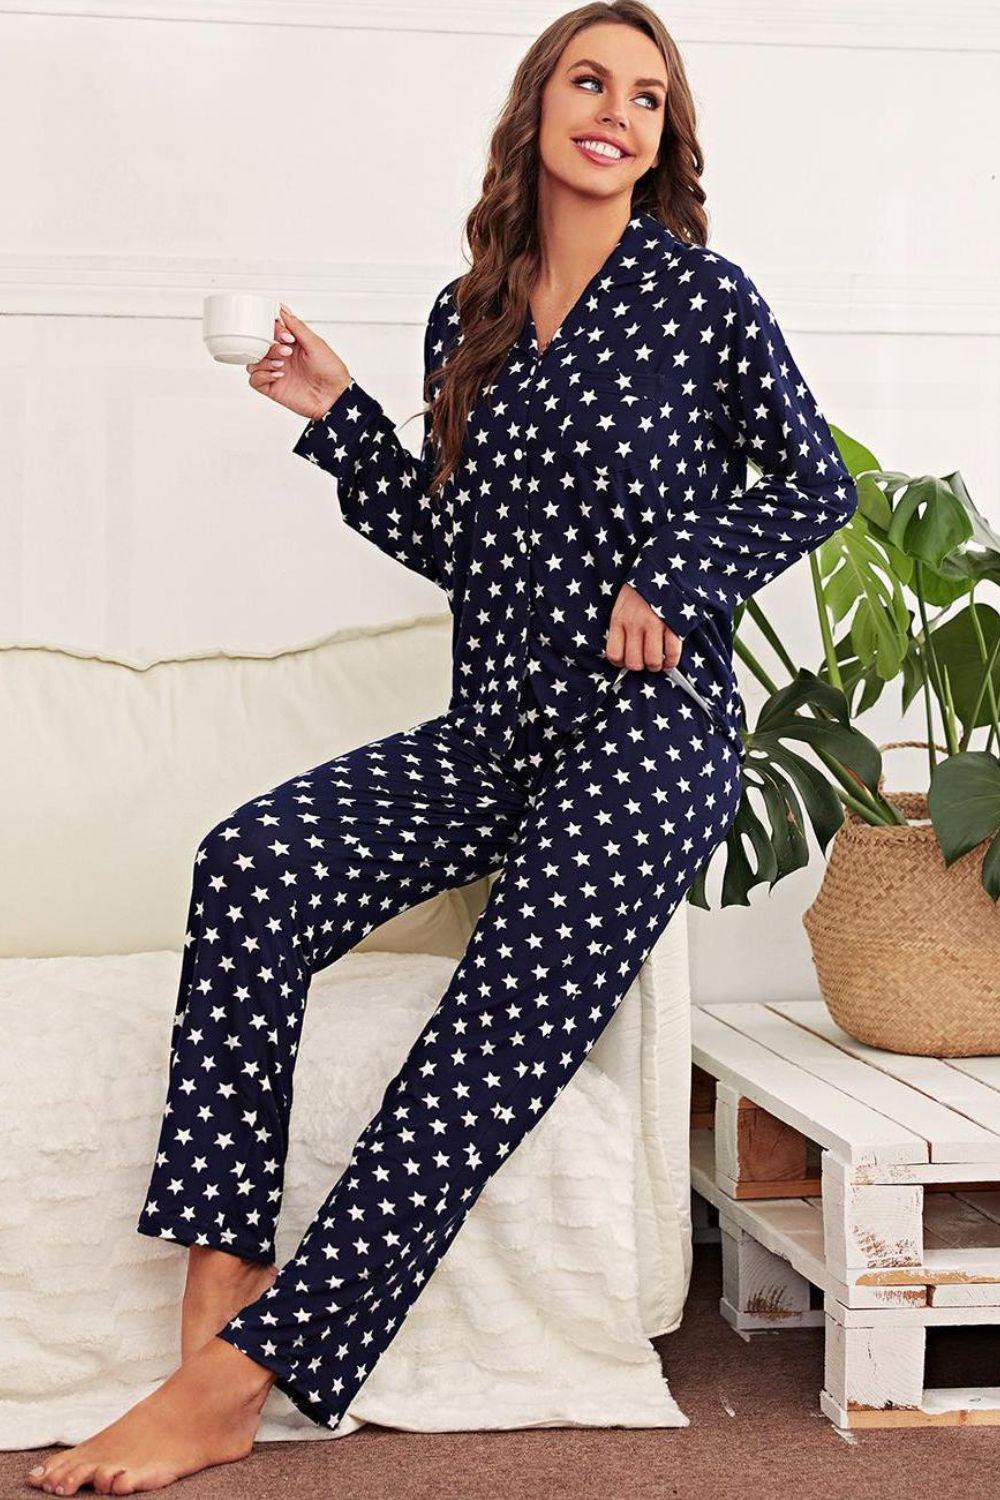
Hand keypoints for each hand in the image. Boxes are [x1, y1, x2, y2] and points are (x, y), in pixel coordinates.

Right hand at [247, 304, 351, 420]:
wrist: (335, 397)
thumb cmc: (331, 372)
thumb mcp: (316, 343)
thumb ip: (297, 327)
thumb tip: (282, 310)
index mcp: (292, 344)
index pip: (271, 330)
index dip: (273, 330)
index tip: (286, 335)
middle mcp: (282, 357)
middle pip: (259, 345)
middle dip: (269, 346)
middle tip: (286, 351)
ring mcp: (276, 372)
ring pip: (253, 361)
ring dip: (264, 360)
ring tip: (281, 364)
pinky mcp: (273, 388)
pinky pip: (254, 380)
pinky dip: (262, 375)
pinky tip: (278, 375)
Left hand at [603, 582, 683, 671]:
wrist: (662, 565)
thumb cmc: (641, 588)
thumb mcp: (622, 604)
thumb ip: (621, 626)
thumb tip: (624, 653)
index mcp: (619, 619)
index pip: (614, 655)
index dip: (620, 663)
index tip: (627, 659)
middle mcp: (634, 624)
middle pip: (633, 663)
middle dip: (640, 666)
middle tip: (645, 661)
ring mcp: (655, 624)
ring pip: (652, 661)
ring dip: (656, 666)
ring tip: (658, 661)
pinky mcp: (673, 623)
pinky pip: (672, 653)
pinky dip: (672, 661)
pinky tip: (670, 660)